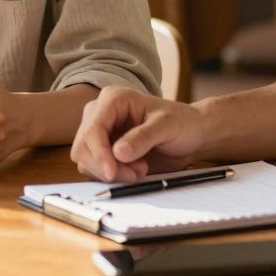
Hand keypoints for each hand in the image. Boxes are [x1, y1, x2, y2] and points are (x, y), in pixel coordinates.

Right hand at [71, 86, 204, 181]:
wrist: (192, 135)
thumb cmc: (182, 123)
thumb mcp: (167, 126)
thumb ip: (143, 137)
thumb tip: (118, 152)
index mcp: (113, 99)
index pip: (93, 129)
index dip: (99, 153)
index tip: (112, 173)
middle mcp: (101, 114)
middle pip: (83, 147)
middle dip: (105, 166)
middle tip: (135, 174)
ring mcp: (101, 133)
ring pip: (86, 161)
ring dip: (112, 172)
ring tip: (141, 169)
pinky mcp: (104, 151)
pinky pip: (95, 169)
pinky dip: (114, 175)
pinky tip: (136, 170)